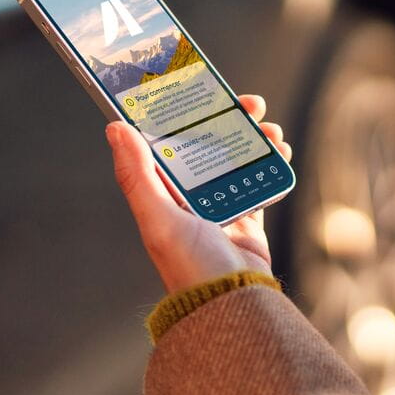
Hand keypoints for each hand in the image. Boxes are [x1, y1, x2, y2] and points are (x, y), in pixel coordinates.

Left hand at [106, 94, 292, 293]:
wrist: (233, 305)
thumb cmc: (192, 267)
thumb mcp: (159, 218)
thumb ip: (137, 175)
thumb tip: (115, 129)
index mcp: (162, 195)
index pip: (168, 142)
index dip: (182, 114)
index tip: (199, 90)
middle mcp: (188, 197)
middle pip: (208, 144)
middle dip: (227, 119)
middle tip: (248, 102)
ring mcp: (219, 206)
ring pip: (236, 157)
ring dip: (253, 137)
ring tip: (270, 128)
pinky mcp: (246, 218)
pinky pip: (258, 180)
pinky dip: (269, 163)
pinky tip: (279, 151)